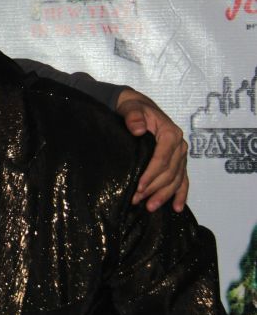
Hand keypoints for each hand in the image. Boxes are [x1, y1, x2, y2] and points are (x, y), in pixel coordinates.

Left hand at [115, 89, 188, 212]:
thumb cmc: (133, 108)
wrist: (138, 107)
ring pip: (176, 179)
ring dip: (164, 195)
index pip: (162, 159)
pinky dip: (181, 194)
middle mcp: (179, 146)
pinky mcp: (178, 162)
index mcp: (170, 133)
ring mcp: (180, 155)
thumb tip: (139, 130)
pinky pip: (182, 180)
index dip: (151, 174)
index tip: (138, 187)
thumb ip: (134, 117)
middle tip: (137, 200)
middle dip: (154, 188)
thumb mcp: (131, 108)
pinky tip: (177, 208)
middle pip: (169, 172)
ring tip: (150, 207)